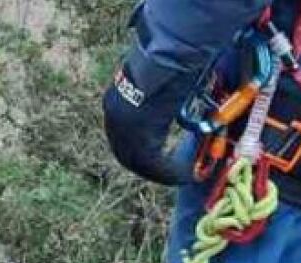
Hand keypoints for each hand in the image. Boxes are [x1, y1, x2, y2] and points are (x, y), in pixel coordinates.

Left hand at [102, 34, 197, 185]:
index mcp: (115, 103)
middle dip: (147, 166)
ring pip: (139, 162)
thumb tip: (172, 110)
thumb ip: (157, 100)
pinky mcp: (140, 136)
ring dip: (161, 172)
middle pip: (126, 154)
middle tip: (169, 173)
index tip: (156, 158)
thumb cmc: (172, 58)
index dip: (138, 151)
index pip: (121, 137)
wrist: (171, 50)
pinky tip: (185, 173)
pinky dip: (169, 173)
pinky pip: (153, 164)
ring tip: (183, 174)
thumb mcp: (158, 82)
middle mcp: (114, 118)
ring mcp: (124, 128)